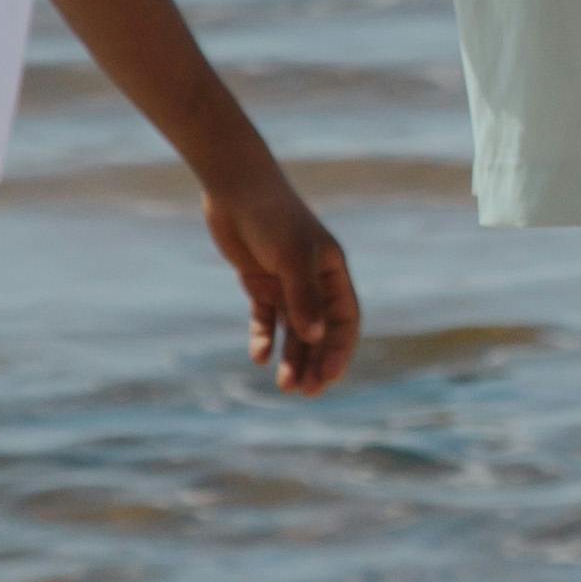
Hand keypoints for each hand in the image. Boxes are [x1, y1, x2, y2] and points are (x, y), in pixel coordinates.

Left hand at [204, 167, 360, 398]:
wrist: (236, 188)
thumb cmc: (272, 217)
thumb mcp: (291, 258)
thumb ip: (303, 298)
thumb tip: (314, 339)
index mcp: (332, 271)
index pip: (345, 320)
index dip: (339, 350)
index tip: (327, 378)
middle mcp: (313, 280)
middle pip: (321, 331)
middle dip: (315, 362)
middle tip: (306, 393)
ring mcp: (286, 281)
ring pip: (294, 329)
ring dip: (291, 357)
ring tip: (284, 385)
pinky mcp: (259, 281)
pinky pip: (266, 317)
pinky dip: (264, 336)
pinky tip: (259, 356)